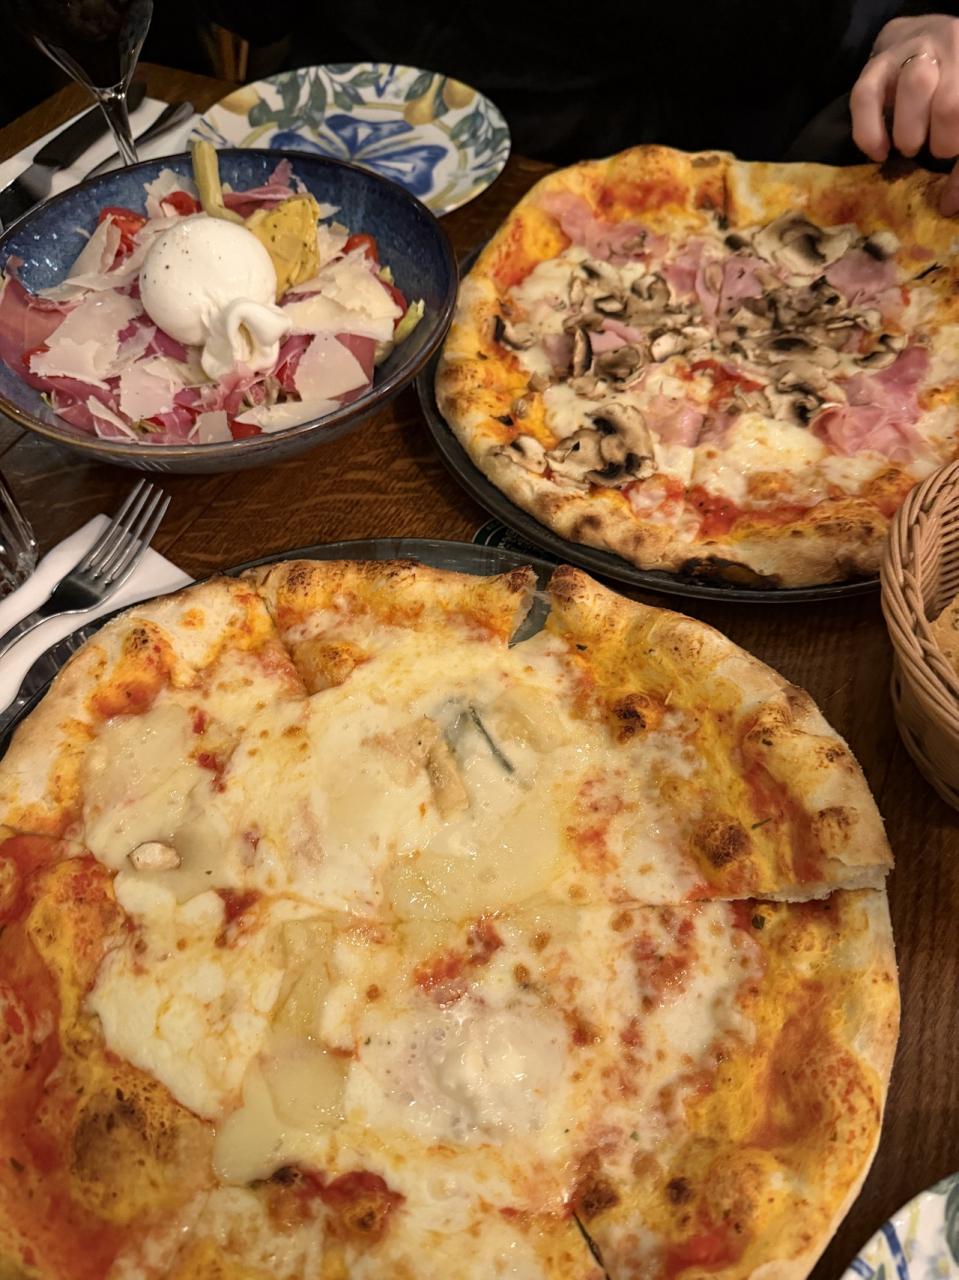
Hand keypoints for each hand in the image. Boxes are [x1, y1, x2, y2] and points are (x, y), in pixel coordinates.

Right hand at [850, 14, 958, 213]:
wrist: (917, 40)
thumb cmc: (947, 89)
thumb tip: (949, 206)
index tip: (949, 199)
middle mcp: (955, 47)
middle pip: (951, 104)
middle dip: (942, 142)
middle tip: (935, 151)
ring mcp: (915, 50)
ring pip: (916, 86)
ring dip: (910, 133)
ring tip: (910, 147)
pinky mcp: (877, 62)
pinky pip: (865, 97)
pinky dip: (869, 132)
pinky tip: (878, 152)